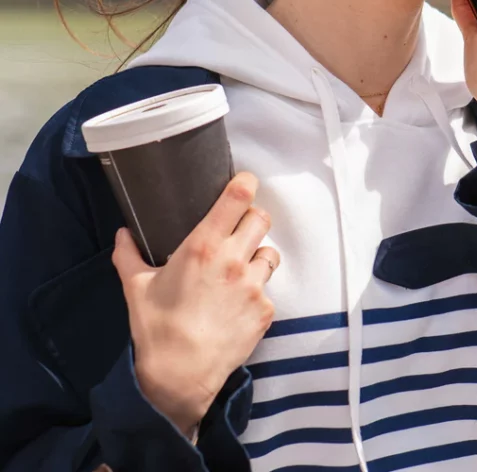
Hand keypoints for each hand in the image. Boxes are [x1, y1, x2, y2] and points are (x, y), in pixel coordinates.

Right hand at [111, 171, 278, 434]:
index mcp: (204, 246)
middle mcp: (233, 260)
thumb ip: (128, 255)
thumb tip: (122, 234)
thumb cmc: (156, 329)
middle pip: (261, 218)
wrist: (179, 378)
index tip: (243, 183)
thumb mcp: (136, 287)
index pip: (238, 197)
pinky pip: (268, 290)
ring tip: (239, 271)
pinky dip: (256, 293)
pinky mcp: (265, 310)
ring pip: (270, 252)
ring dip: (258, 256)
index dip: (245, 184)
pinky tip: (237, 306)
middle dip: (252, 220)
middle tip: (238, 230)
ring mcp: (253, 285)